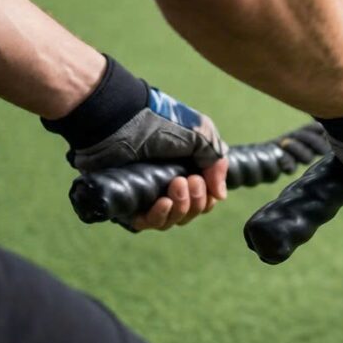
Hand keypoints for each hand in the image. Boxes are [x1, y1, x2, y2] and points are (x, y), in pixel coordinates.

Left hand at [43, 56, 228, 230]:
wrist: (122, 120)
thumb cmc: (161, 122)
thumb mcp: (201, 135)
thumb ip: (216, 162)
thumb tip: (220, 196)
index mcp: (185, 169)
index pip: (203, 199)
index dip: (207, 198)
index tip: (203, 181)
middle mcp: (165, 185)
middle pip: (189, 212)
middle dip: (195, 200)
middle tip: (189, 180)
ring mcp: (145, 195)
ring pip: (169, 220)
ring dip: (180, 208)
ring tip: (176, 186)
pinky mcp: (125, 202)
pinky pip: (145, 222)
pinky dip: (158, 217)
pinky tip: (164, 202)